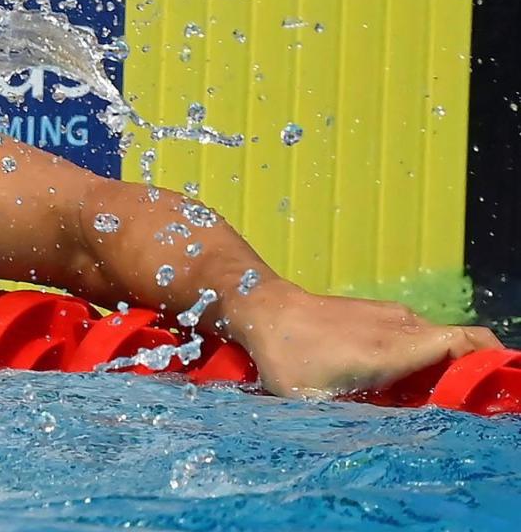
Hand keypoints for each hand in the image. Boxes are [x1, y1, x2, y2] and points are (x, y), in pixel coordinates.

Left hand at [227, 282, 502, 397]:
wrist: (265, 310)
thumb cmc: (288, 358)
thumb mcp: (319, 400)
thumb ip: (359, 420)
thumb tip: (386, 442)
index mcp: (395, 347)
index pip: (465, 342)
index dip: (487, 361)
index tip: (485, 388)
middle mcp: (402, 326)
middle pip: (458, 347)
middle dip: (462, 376)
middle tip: (447, 407)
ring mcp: (392, 314)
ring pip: (435, 342)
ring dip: (435, 368)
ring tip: (413, 398)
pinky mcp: (380, 312)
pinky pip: (416, 336)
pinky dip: (417, 357)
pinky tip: (390, 380)